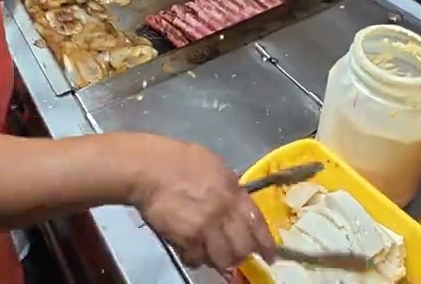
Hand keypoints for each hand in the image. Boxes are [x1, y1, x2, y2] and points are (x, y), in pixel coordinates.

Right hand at [131, 139, 274, 272]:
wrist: (150, 168)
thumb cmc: (180, 160)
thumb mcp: (215, 166)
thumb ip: (229, 187)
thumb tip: (237, 201)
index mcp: (234, 191)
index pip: (257, 223)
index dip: (266, 243)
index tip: (270, 256)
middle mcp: (224, 212)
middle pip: (242, 247)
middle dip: (243, 255)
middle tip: (239, 258)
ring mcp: (206, 228)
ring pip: (223, 258)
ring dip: (221, 260)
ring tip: (216, 258)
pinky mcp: (186, 239)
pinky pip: (198, 259)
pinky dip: (198, 259)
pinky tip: (194, 253)